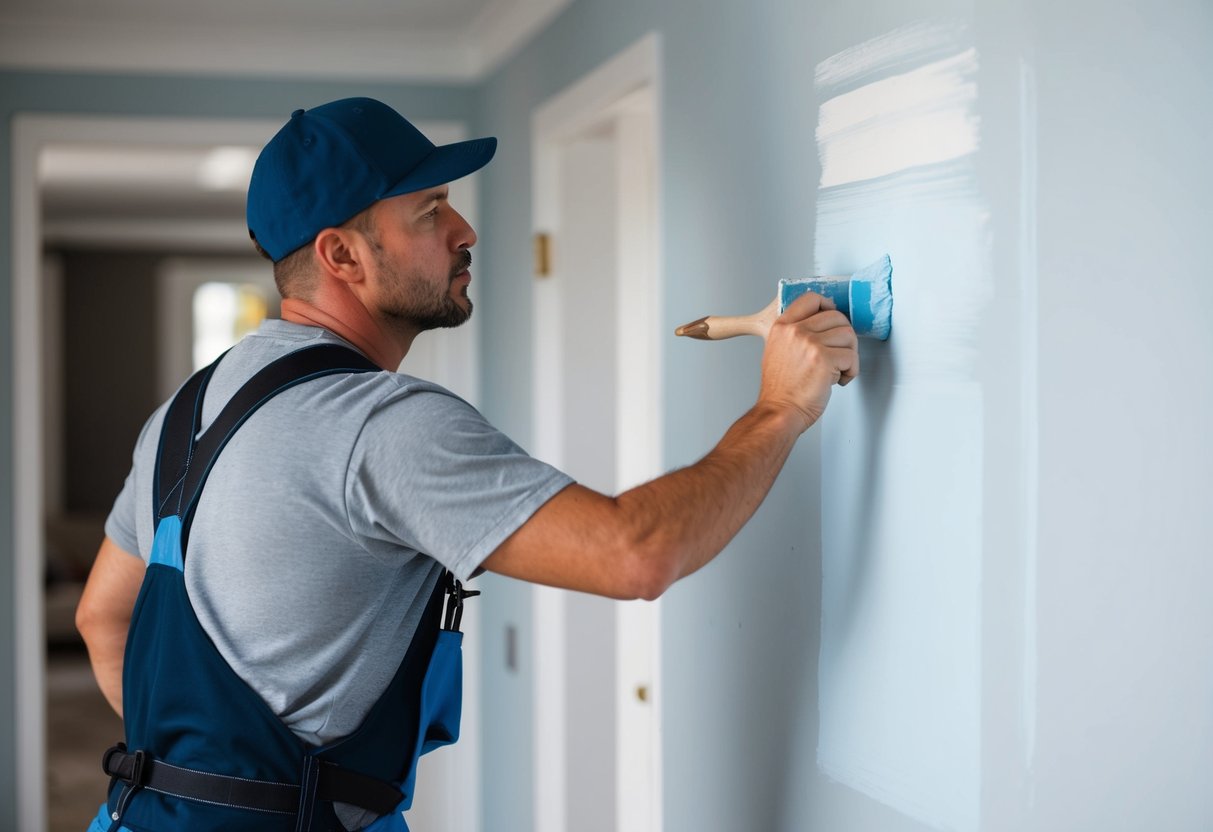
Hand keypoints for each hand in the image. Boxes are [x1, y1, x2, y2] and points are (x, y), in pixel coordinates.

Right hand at [758, 291, 858, 430]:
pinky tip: (839, 380)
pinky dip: (851, 371)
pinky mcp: (824, 359)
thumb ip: (796, 334)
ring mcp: (809, 343)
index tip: (833, 321)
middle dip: (844, 337)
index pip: (811, 298)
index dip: (828, 307)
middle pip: (836, 316)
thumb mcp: (778, 351)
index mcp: (782, 327)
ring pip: (848, 335)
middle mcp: (795, 331)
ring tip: (839, 370)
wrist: (780, 411)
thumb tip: (823, 326)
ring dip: (850, 355)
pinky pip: (852, 356)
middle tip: (840, 353)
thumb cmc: (782, 389)